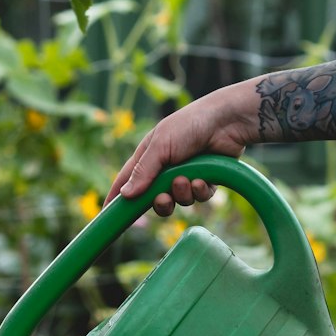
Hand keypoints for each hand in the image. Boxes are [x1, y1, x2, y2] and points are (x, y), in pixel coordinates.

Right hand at [104, 86, 257, 214]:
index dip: (116, 198)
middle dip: (159, 202)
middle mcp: (165, 167)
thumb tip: (124, 195)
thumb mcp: (161, 146)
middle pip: (153, 199)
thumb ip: (143, 171)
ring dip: (182, 195)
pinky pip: (197, 198)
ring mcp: (185, 175)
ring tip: (187, 180)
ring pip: (177, 201)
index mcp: (149, 156)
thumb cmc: (190, 125)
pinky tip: (203, 180)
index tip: (107, 215)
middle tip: (164, 198)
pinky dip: (199, 191)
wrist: (228, 120)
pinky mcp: (205, 180)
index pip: (126, 181)